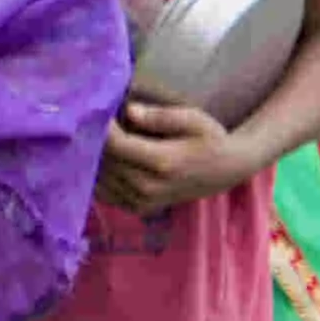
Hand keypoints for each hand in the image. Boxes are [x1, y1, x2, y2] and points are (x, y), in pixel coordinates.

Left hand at [99, 96, 235, 214]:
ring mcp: (142, 202)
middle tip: (93, 123)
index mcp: (162, 162)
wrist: (225, 171)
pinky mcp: (138, 209)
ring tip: (97, 140)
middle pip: (105, 162)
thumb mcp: (194, 119)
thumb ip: (160, 116)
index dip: (102, 128)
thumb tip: (129, 111)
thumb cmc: (210, 139)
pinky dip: (99, 177)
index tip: (98, 112)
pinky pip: (105, 194)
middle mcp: (148, 186)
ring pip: (101, 179)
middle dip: (96, 142)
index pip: (116, 145)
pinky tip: (104, 160)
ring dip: (95, 160)